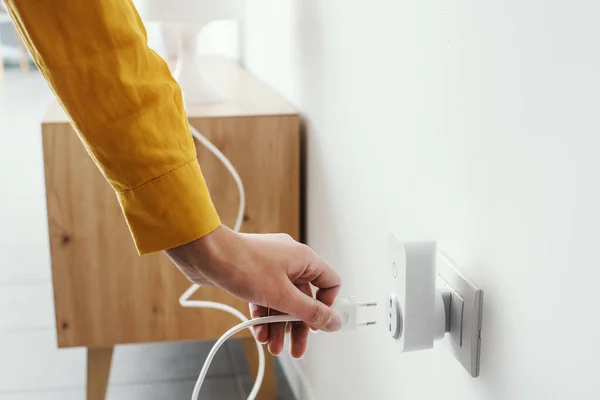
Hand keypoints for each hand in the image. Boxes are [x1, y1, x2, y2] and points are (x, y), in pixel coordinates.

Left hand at [164, 225, 341, 357]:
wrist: (206, 254)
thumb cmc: (243, 265)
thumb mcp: (282, 296)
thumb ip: (310, 311)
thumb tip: (335, 321)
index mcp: (304, 259)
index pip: (329, 282)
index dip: (326, 305)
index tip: (316, 324)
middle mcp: (290, 261)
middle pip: (304, 298)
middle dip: (298, 326)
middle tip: (295, 350)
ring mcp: (271, 266)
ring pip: (283, 301)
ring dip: (279, 325)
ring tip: (272, 346)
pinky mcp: (253, 274)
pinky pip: (266, 297)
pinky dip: (264, 315)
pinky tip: (259, 333)